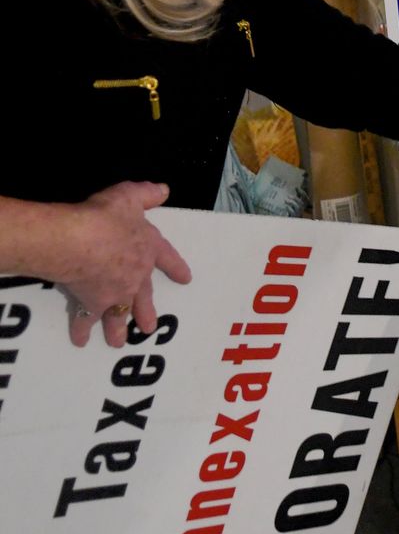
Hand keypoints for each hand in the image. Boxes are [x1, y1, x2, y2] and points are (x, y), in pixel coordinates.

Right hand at [60, 182, 191, 347]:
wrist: (79, 240)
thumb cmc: (105, 217)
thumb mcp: (129, 196)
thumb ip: (146, 194)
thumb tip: (163, 190)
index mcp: (148, 249)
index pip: (167, 258)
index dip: (176, 267)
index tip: (186, 279)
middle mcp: (135, 275)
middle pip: (144, 296)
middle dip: (146, 311)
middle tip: (150, 327)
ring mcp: (115, 292)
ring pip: (119, 314)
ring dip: (118, 329)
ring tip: (119, 343)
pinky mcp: (91, 303)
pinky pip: (87, 320)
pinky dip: (81, 330)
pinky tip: (80, 341)